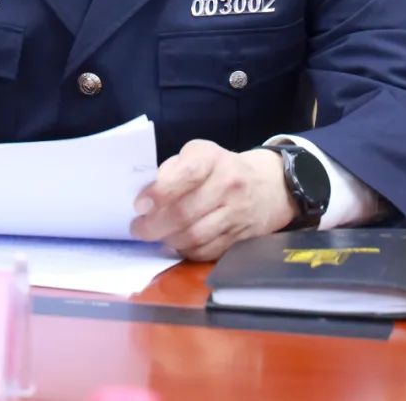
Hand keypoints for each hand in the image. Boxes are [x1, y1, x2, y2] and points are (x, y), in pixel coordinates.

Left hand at [130, 140, 296, 260]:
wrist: (268, 185)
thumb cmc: (219, 168)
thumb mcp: (196, 155)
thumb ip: (171, 171)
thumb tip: (145, 197)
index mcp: (211, 158)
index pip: (186, 174)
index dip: (160, 192)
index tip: (139, 205)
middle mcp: (228, 184)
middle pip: (186, 212)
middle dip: (155, 225)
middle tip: (138, 229)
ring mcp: (237, 213)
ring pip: (196, 236)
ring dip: (169, 240)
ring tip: (155, 236)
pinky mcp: (241, 237)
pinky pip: (208, 250)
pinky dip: (187, 250)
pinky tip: (176, 243)